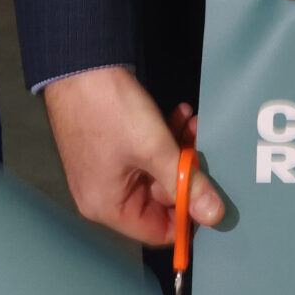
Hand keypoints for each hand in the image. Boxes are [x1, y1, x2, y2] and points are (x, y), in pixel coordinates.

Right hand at [42, 65, 224, 246]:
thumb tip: (214, 216)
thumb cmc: (109, 109)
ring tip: (190, 122)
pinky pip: (144, 154)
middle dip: (184, 171)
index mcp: (107, 206)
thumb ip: (187, 184)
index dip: (188, 215)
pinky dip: (162, 137)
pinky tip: (177, 114)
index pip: (158, 231)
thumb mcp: (155, 149)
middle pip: (159, 199)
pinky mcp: (110, 147)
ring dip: (177, 148)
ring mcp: (106, 169)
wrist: (80, 63)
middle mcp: (103, 194)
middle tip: (199, 144)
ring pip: (155, 172)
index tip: (209, 191)